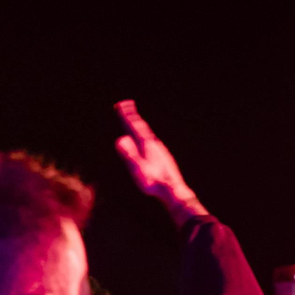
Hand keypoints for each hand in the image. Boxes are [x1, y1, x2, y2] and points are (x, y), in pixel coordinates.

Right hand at [113, 101, 207, 226]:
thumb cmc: (154, 183)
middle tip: (127, 105)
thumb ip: (130, 154)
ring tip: (136, 121)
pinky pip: (153, 143)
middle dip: (133, 116)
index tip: (121, 103)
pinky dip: (147, 137)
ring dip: (140, 126)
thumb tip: (121, 139)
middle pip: (142, 127)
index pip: (135, 126)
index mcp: (147, 145)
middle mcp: (155, 145)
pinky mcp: (164, 158)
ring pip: (149, 134)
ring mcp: (161, 151)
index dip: (127, 115)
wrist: (173, 191)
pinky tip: (149, 142)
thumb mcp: (138, 169)